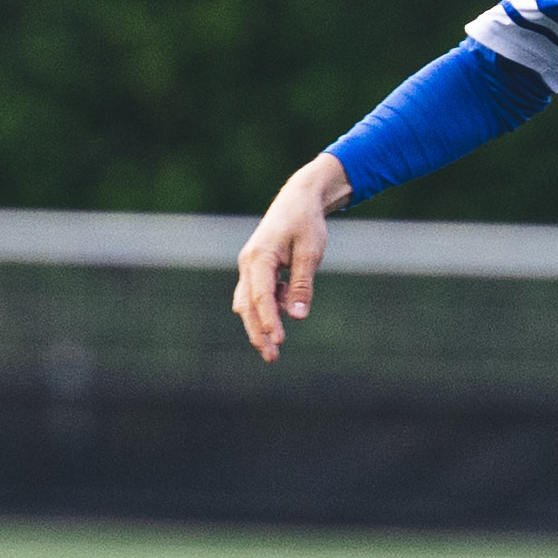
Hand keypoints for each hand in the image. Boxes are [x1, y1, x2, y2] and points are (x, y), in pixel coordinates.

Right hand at [233, 155, 351, 360]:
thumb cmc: (306, 223)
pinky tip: (287, 305)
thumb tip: (298, 315)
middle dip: (258, 333)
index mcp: (260, 257)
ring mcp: (249, 266)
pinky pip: (257, 295)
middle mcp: (248, 263)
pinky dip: (269, 307)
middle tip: (271, 358)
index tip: (279, 340)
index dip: (269, 320)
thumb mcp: (310, 253)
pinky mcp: (256, 269)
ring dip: (260, 324)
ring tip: (275, 348)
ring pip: (248, 303)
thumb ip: (302, 284)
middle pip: (248, 306)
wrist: (298, 200)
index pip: (261, 296)